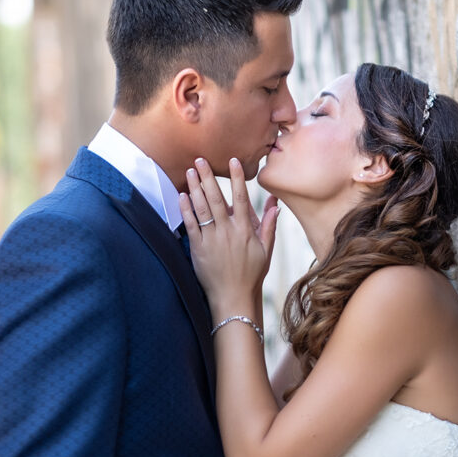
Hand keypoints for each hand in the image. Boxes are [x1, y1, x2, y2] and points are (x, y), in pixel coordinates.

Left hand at [179, 157, 278, 311]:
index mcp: (245, 230)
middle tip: (200, 159)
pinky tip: (182, 195)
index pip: (240, 197)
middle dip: (208, 176)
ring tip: (190, 171)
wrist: (233, 297)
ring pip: (201, 208)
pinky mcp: (198, 248)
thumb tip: (275, 204)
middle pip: (216, 198)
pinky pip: (191, 225)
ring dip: (195, 187)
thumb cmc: (251, 274)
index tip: (232, 160)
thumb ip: (269, 224)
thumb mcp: (266, 249)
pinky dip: (185, 209)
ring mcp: (211, 239)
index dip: (236, 178)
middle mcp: (227, 231)